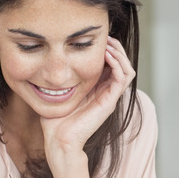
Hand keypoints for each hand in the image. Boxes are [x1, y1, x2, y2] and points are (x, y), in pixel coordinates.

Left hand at [41, 37, 135, 158]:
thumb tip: (51, 62)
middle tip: (106, 37)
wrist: (59, 140)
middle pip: (122, 65)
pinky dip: (117, 64)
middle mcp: (107, 92)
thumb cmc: (56, 120)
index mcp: (97, 90)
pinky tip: (106, 55)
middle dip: (116, 48)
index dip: (109, 49)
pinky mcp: (109, 101)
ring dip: (119, 54)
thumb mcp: (58, 92)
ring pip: (127, 70)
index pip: (112, 65)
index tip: (97, 38)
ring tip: (108, 44)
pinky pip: (122, 78)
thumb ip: (61, 79)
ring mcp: (110, 97)